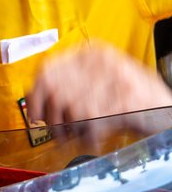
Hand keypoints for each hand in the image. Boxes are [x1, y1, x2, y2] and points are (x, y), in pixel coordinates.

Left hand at [28, 44, 171, 125]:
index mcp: (93, 52)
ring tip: (78, 136)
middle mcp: (101, 61)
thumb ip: (69, 83)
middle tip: (59, 132)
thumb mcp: (100, 82)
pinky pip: (90, 124)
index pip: (47, 71)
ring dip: (70, 130)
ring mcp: (114, 79)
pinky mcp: (124, 100)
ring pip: (70, 109)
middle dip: (53, 118)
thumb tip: (32, 96)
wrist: (168, 111)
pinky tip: (95, 138)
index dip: (36, 97)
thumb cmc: (131, 101)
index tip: (35, 114)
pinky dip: (89, 137)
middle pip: (55, 93)